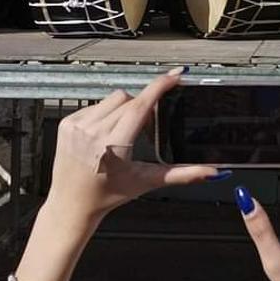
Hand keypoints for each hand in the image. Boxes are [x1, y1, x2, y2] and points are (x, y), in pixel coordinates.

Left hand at [13, 68, 220, 280]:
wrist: (71, 205)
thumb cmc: (107, 195)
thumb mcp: (146, 182)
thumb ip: (182, 174)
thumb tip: (213, 172)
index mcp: (113, 146)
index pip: (140, 105)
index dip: (160, 87)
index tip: (175, 75)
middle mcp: (93, 133)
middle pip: (129, 99)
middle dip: (140, 109)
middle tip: (140, 132)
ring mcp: (77, 126)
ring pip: (112, 98)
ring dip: (122, 109)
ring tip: (120, 134)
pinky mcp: (66, 122)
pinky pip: (95, 105)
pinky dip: (105, 114)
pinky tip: (103, 135)